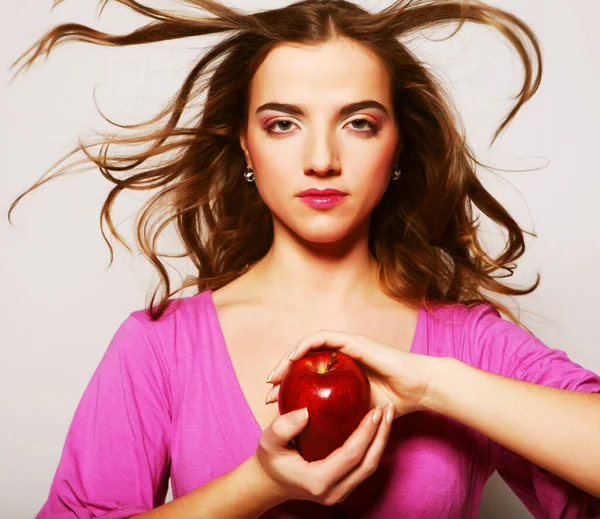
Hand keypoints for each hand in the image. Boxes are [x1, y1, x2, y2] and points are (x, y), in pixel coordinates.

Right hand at [253, 403, 394, 505]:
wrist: (269, 482)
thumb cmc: (269, 459)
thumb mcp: (268, 440)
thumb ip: (283, 427)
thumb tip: (305, 412)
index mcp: (318, 481)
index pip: (351, 456)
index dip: (366, 432)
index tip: (375, 409)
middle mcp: (334, 491)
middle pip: (369, 463)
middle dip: (382, 435)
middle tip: (389, 409)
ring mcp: (341, 492)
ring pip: (370, 467)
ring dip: (381, 440)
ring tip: (387, 414)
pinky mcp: (344, 486)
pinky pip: (365, 466)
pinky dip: (373, 445)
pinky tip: (376, 425)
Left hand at [265, 330, 442, 419]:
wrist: (418, 388)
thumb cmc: (394, 402)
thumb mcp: (358, 416)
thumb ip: (340, 420)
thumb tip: (318, 438)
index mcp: (341, 375)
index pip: (308, 378)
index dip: (288, 388)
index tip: (272, 405)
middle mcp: (341, 359)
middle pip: (303, 361)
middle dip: (282, 374)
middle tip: (267, 392)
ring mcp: (346, 347)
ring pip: (308, 347)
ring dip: (288, 359)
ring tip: (274, 377)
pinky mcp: (353, 341)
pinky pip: (323, 338)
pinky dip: (306, 345)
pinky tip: (293, 358)